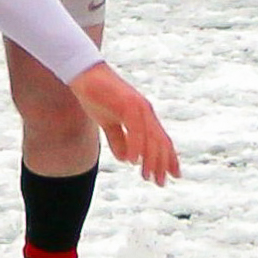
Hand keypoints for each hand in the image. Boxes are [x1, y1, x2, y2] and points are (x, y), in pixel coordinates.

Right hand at [68, 62, 179, 184]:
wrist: (84, 75)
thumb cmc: (96, 97)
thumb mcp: (108, 123)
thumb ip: (118, 140)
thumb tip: (127, 160)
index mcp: (144, 116)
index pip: (161, 140)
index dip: (168, 158)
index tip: (173, 175)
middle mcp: (146, 112)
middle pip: (160, 141)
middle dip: (162, 164)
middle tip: (160, 182)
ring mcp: (139, 107)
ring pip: (151, 137)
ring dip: (150, 159)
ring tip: (147, 177)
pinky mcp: (128, 104)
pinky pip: (135, 129)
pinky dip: (136, 145)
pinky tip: (134, 160)